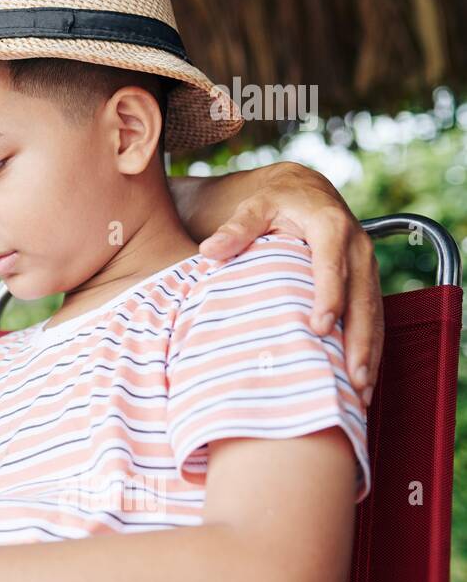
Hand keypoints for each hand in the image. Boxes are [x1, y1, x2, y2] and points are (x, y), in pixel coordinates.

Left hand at [197, 162, 383, 403]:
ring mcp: (367, 265)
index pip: (331, 266)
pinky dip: (371, 348)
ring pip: (373, 312)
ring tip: (362, 391)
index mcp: (330, 227)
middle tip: (351, 377)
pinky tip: (364, 380)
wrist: (307, 190)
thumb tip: (208, 250)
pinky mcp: (367, 280)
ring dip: (369, 352)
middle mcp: (357, 247)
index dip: (329, 297)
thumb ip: (235, 228)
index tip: (319, 328)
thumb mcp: (254, 207)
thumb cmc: (275, 202)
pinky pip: (374, 316)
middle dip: (359, 339)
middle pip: (361, 297)